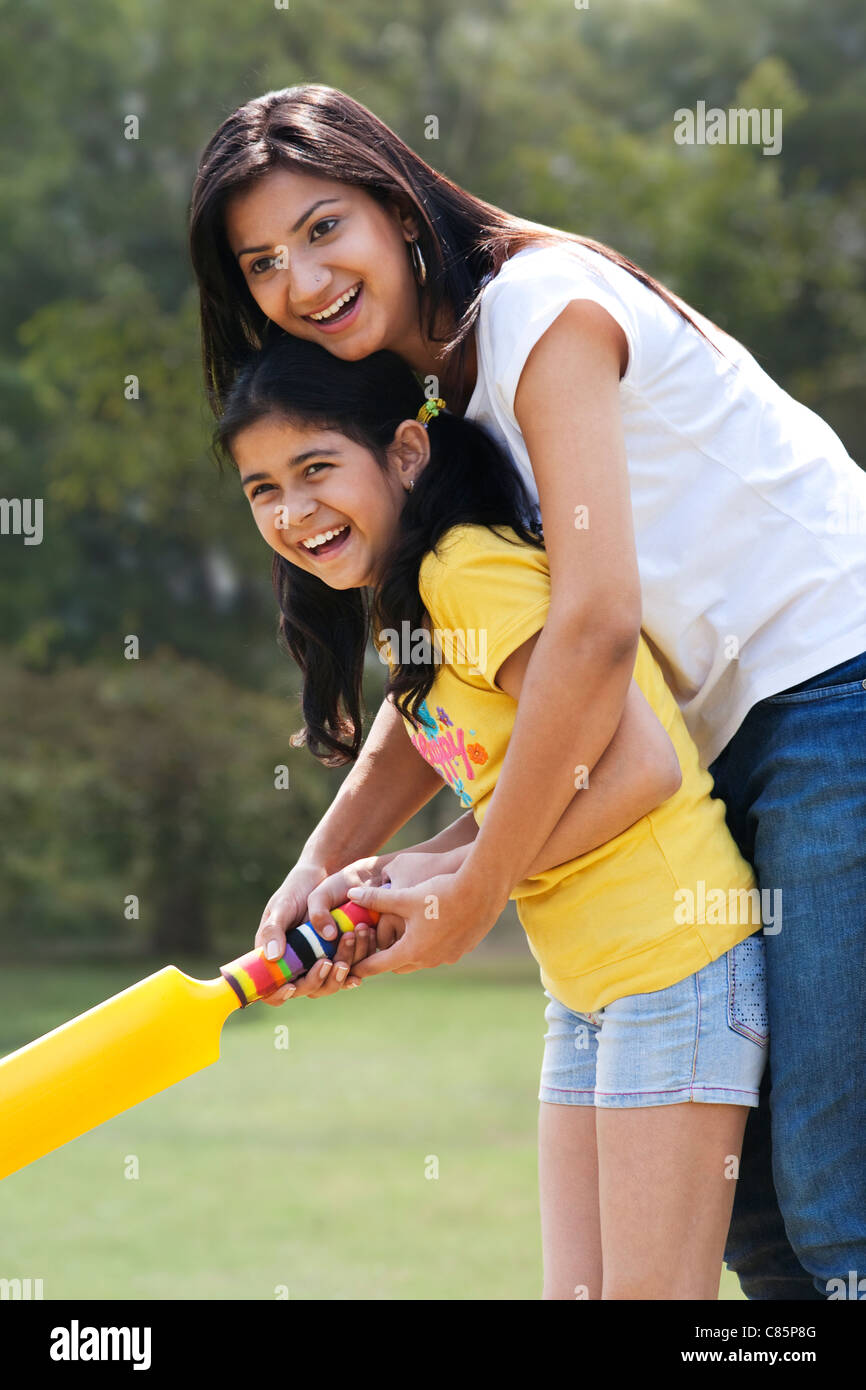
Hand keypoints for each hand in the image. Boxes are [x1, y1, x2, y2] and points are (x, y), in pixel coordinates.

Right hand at [254, 858, 379, 1003]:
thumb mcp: (281, 906)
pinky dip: (352, 973)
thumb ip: (274, 929)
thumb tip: (272, 957)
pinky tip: (358, 972)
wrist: (325, 876)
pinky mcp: (338, 957)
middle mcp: (296, 965)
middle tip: (327, 962)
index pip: (270, 989)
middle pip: (303, 990)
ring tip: (345, 950)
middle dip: (315, 980)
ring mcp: (317, 963)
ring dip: (337, 976)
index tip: (291, 987)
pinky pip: (344, 974)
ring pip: (326, 985)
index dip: (278, 994)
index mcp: (275, 957)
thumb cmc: (296, 890)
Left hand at [345, 864, 508, 977]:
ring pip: (422, 959)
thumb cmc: (440, 892)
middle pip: (400, 965)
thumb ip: (377, 898)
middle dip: (387, 958)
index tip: (351, 970)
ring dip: (411, 951)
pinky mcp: (464, 949)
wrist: (482, 889)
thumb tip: (351, 894)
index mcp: (411, 950)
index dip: (363, 966)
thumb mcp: (405, 896)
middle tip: (376, 948)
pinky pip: (441, 952)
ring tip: (404, 936)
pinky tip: (432, 927)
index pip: (379, 965)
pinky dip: (432, 944)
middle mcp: (430, 959)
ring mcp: (449, 956)